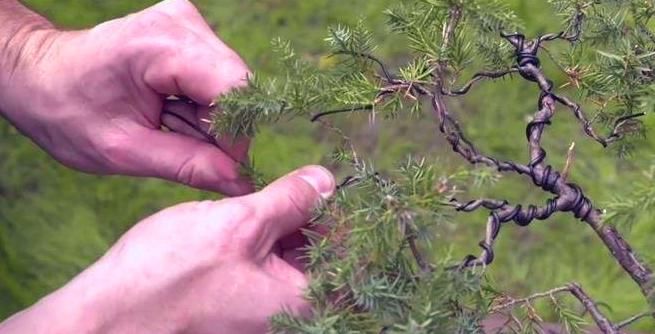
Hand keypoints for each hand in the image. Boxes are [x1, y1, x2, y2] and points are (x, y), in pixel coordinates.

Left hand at [0, 0, 251, 194]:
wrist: (39, 78)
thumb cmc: (68, 112)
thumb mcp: (125, 151)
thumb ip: (188, 165)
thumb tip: (241, 182)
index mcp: (160, 45)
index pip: (233, 88)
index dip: (234, 134)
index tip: (218, 167)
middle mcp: (182, 23)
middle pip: (235, 86)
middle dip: (218, 128)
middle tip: (179, 146)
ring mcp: (187, 23)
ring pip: (229, 85)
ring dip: (207, 118)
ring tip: (165, 126)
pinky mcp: (188, 32)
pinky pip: (217, 78)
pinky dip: (200, 106)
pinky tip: (170, 112)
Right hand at [0, 165, 335, 333]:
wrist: (109, 316)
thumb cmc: (169, 274)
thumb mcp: (239, 224)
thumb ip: (289, 201)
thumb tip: (326, 180)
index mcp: (301, 300)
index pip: (344, 250)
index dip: (335, 211)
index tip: (319, 182)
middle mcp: (288, 314)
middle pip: (318, 255)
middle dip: (303, 216)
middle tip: (283, 185)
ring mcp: (262, 313)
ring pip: (288, 259)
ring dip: (278, 226)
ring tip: (253, 203)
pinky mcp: (239, 307)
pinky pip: (263, 270)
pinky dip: (258, 242)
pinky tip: (237, 222)